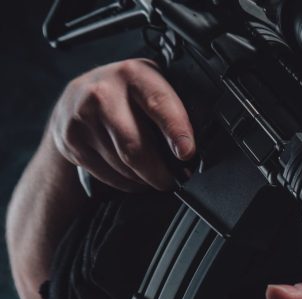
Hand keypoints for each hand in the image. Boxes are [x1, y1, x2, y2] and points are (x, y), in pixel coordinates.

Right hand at [49, 58, 194, 191]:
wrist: (77, 98)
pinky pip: (106, 174)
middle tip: (173, 180)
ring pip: (122, 165)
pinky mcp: (70, 139)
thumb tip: (192, 148)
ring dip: (143, 178)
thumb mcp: (151, 88)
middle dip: (159, 172)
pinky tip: (132, 175)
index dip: (176, 131)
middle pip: (135, 147)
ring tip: (153, 175)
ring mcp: (82, 116)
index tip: (186, 153)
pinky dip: (125, 182)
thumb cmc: (127, 95)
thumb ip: (171, 110)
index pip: (159, 104)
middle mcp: (103, 92)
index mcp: (134, 74)